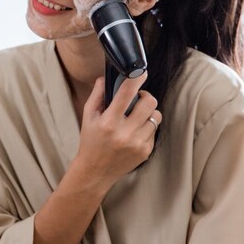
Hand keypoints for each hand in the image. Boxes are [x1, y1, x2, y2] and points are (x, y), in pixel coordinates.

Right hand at [73, 72, 161, 192]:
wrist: (95, 171)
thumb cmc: (90, 141)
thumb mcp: (88, 116)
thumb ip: (97, 95)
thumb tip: (106, 77)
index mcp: (109, 122)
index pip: (127, 94)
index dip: (136, 79)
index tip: (140, 72)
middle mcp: (125, 133)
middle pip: (149, 103)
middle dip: (145, 96)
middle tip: (137, 99)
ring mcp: (138, 144)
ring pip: (155, 116)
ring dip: (147, 113)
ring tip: (135, 116)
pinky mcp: (146, 151)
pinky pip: (154, 130)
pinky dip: (146, 127)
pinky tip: (134, 132)